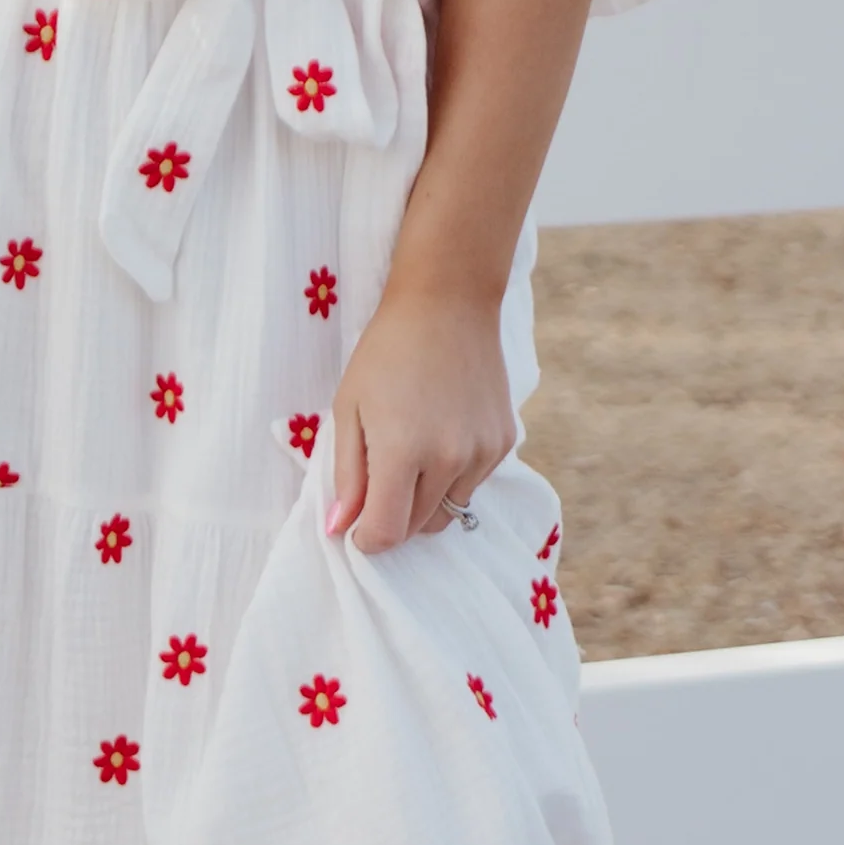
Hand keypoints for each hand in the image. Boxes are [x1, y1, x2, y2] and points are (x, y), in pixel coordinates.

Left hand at [325, 279, 514, 554]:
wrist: (448, 304)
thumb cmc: (385, 352)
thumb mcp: (349, 409)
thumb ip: (347, 475)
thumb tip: (339, 527)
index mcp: (402, 452)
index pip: (386, 533)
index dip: (366, 540)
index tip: (355, 526)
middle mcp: (448, 460)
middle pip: (417, 527)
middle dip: (392, 518)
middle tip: (378, 481)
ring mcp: (482, 453)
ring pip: (448, 511)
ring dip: (423, 501)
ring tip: (410, 453)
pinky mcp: (504, 443)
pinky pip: (472, 484)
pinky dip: (452, 478)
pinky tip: (439, 435)